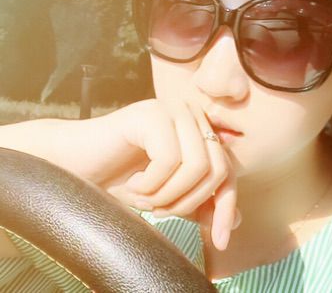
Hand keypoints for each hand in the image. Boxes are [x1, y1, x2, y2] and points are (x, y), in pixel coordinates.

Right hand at [99, 99, 238, 250]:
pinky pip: (169, 160)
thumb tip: (236, 220)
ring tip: (144, 197)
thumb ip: (201, 203)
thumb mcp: (169, 196)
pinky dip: (150, 185)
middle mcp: (191, 114)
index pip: (228, 170)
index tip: (220, 241)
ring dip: (167, 196)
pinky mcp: (152, 113)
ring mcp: (172, 109)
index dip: (225, 206)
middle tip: (158, 210)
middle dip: (188, 203)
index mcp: (199, 129)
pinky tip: (132, 182)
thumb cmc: (122, 177)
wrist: (75, 163)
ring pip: (198, 166)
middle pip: (218, 169)